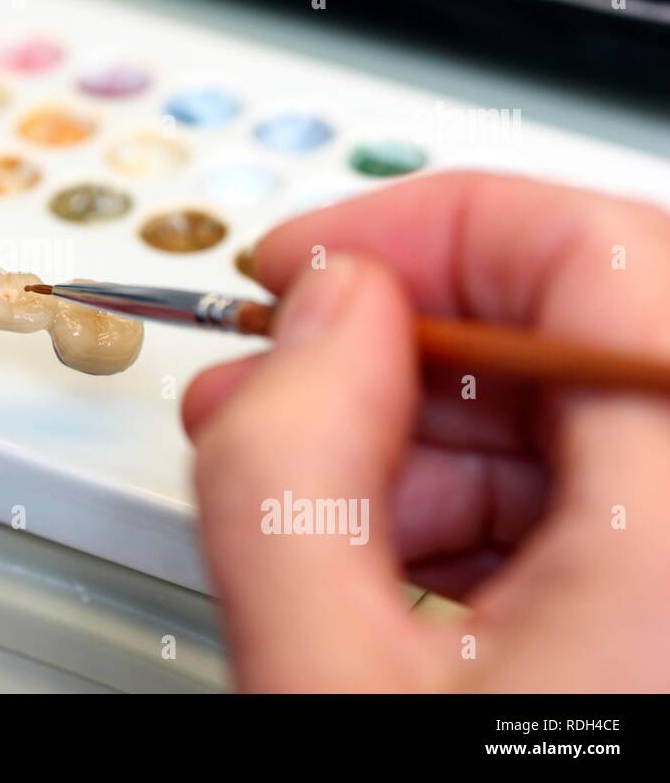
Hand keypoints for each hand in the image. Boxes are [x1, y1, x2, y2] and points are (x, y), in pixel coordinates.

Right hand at [183, 172, 669, 690]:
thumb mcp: (323, 682)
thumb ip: (289, 475)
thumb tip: (320, 312)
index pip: (604, 255)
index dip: (431, 224)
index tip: (307, 263)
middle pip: (587, 329)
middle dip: (404, 341)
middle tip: (276, 375)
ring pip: (582, 413)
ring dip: (424, 430)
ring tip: (301, 486)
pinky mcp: (668, 614)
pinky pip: (596, 496)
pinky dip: (475, 499)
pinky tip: (380, 548)